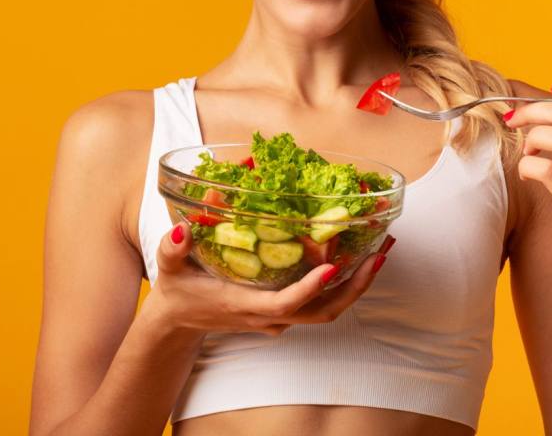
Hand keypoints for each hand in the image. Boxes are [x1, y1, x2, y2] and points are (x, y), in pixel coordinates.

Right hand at [142, 222, 393, 336]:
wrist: (179, 320)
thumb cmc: (178, 290)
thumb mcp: (169, 268)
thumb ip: (172, 249)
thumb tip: (180, 230)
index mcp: (246, 305)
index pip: (287, 304)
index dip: (309, 289)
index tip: (331, 267)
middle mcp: (270, 315)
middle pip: (323, 311)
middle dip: (355, 286)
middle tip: (379, 254)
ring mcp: (281, 316)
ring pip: (329, 308)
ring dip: (358, 283)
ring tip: (382, 250)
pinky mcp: (286, 310)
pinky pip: (322, 301)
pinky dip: (345, 282)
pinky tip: (360, 255)